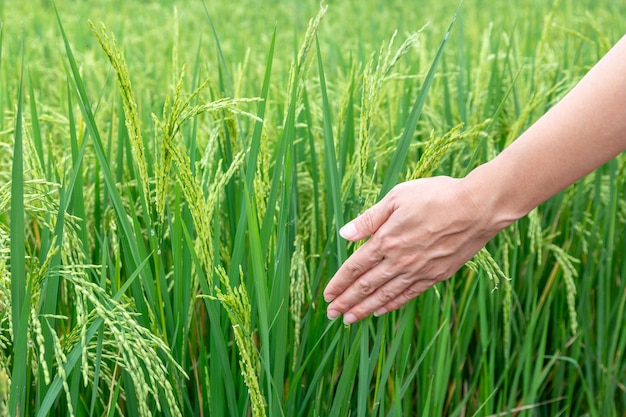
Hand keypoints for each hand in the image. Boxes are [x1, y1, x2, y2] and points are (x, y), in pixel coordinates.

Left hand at [323, 176, 501, 323]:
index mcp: (386, 240)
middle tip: (331, 314)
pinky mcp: (436, 275)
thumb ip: (369, 219)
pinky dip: (392, 304)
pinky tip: (381, 311)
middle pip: (366, 286)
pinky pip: (408, 294)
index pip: (355, 266)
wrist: (477, 208)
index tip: (327, 295)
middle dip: (346, 302)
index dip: (339, 282)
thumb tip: (344, 234)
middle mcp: (399, 260)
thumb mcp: (397, 198)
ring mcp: (419, 271)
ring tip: (350, 320)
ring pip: (385, 295)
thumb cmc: (436, 196)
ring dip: (365, 309)